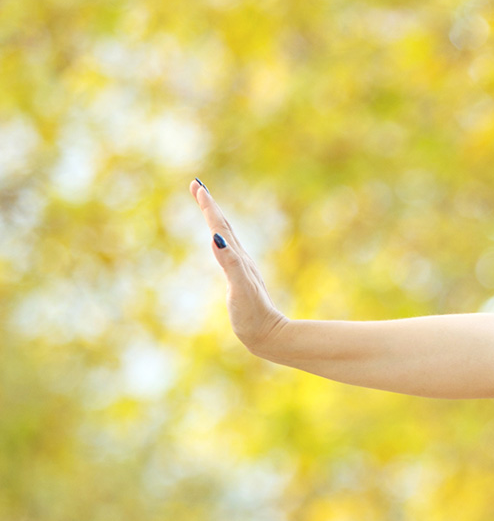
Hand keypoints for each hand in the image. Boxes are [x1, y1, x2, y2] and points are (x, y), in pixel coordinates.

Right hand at [189, 178, 289, 353]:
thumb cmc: (253, 315)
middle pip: (223, 226)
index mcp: (237, 259)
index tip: (197, 184)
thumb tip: (216, 237)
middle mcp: (240, 260)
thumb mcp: (239, 289)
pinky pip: (228, 253)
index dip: (208, 206)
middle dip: (209, 205)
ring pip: (226, 237)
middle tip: (197, 185)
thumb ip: (230, 263)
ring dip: (215, 219)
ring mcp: (240, 270)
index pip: (220, 226)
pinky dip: (221, 240)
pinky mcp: (240, 280)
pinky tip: (219, 242)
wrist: (269, 336)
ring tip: (206, 206)